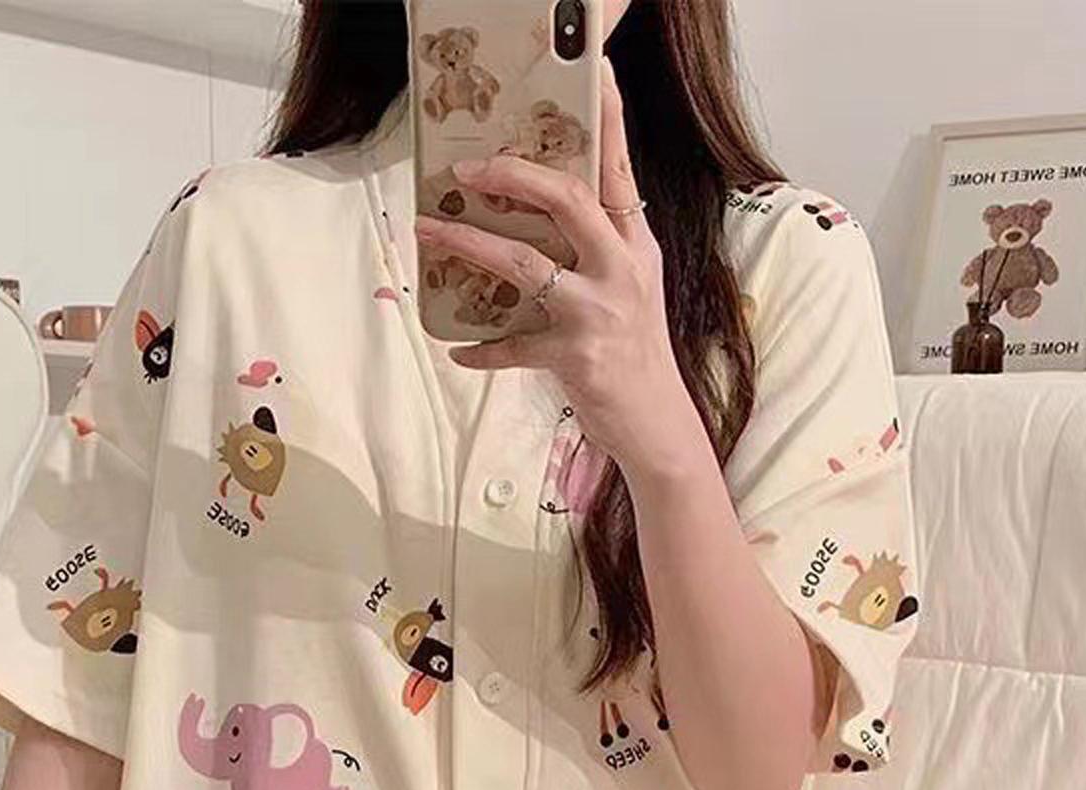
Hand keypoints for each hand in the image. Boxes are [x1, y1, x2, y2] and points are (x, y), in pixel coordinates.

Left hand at [413, 61, 705, 474]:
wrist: (657, 423)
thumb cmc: (635, 351)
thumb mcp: (630, 287)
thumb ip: (598, 247)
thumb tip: (537, 213)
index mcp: (635, 243)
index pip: (619, 168)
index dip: (608, 118)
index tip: (596, 71)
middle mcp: (620, 268)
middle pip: (565, 198)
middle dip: (510, 174)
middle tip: (465, 169)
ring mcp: (598, 311)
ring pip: (523, 263)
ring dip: (467, 243)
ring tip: (428, 231)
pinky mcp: (575, 355)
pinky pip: (512, 346)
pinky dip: (481, 348)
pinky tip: (458, 349)